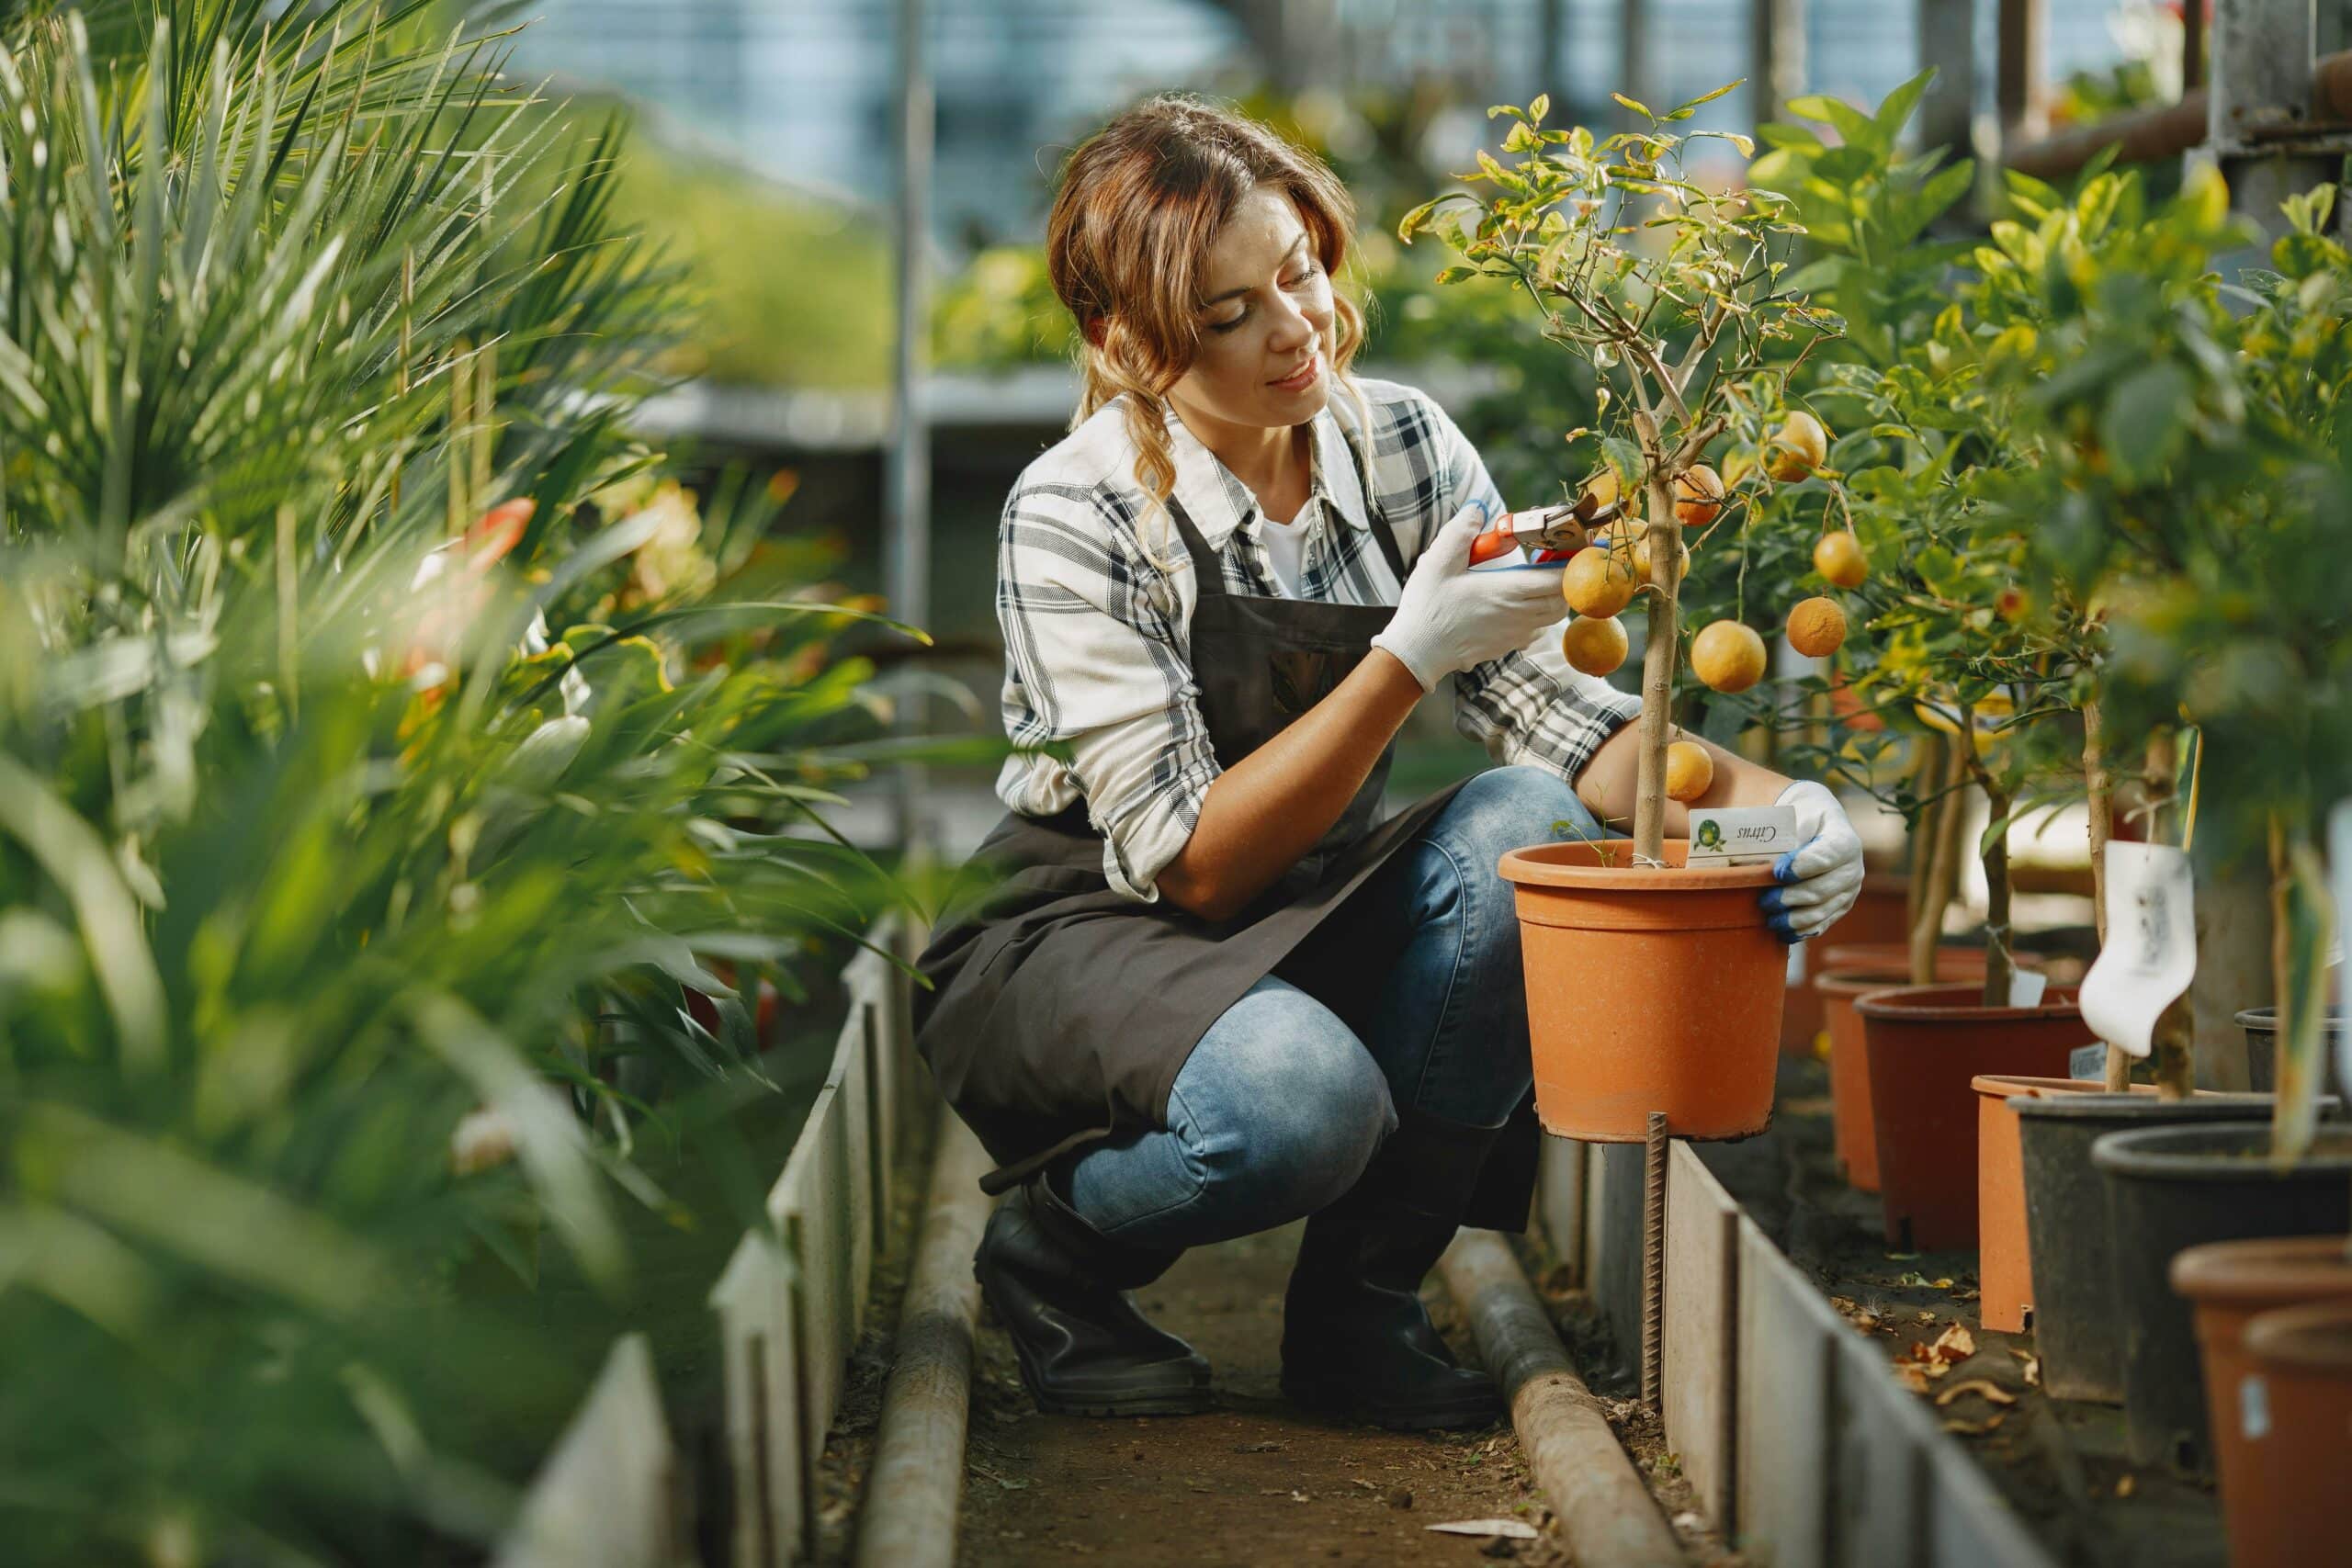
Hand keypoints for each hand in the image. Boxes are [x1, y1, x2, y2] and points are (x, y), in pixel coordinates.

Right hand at [1368, 501, 1571, 691]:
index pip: (1560, 578)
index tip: (1570, 547)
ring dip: (1553, 596)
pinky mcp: (1508, 646)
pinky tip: (1517, 604)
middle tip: (1551, 559)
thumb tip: (1478, 509)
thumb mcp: (1438, 561)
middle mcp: (1519, 615)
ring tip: (1535, 579)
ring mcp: (1516, 634)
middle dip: (1565, 577)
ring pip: (1553, 615)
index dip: (1572, 562)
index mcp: (1508, 591)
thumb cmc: (1428, 607)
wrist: (1417, 652)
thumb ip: (1461, 531)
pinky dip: (1538, 615)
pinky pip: (1536, 629)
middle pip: (1563, 597)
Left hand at [1760, 780, 1863, 942]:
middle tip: (1764, 901)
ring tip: (1770, 919)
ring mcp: (1849, 889)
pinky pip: (1823, 923)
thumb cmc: (1801, 817)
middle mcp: (1853, 867)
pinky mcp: (1841, 906)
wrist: (1817, 824)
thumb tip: (1765, 866)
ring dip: (1794, 919)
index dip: (1802, 867)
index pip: (1826, 857)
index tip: (1778, 872)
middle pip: (1821, 890)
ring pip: (1822, 910)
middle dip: (1790, 898)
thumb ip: (1786, 838)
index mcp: (1844, 840)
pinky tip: (1783, 933)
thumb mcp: (1796, 816)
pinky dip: (1802, 930)